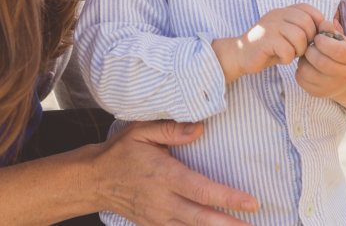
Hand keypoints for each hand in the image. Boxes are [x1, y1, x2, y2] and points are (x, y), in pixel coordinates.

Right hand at [94, 121, 257, 224]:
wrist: (94, 180)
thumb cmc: (122, 152)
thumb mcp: (141, 131)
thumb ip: (171, 128)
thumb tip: (200, 129)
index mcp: (164, 175)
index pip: (202, 190)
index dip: (228, 198)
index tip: (251, 203)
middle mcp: (162, 201)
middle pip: (201, 217)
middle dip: (229, 224)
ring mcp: (157, 217)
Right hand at [213, 3, 322, 82]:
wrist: (240, 55)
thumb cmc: (268, 47)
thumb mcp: (287, 34)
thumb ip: (303, 29)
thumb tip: (327, 28)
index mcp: (283, 11)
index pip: (308, 9)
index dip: (316, 23)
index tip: (312, 38)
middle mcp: (277, 14)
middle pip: (307, 23)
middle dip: (309, 40)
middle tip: (300, 49)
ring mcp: (270, 26)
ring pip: (299, 37)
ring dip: (299, 50)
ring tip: (290, 54)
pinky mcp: (264, 40)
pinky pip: (287, 50)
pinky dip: (287, 58)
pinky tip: (280, 58)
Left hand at [295, 19, 345, 98]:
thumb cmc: (342, 54)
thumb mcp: (341, 40)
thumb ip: (331, 30)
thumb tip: (322, 23)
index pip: (337, 51)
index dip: (323, 42)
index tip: (318, 38)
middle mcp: (344, 76)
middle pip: (321, 62)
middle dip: (310, 50)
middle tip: (310, 46)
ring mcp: (331, 87)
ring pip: (307, 72)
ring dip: (303, 60)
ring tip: (308, 56)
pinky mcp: (318, 93)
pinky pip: (301, 80)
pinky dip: (300, 70)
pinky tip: (307, 66)